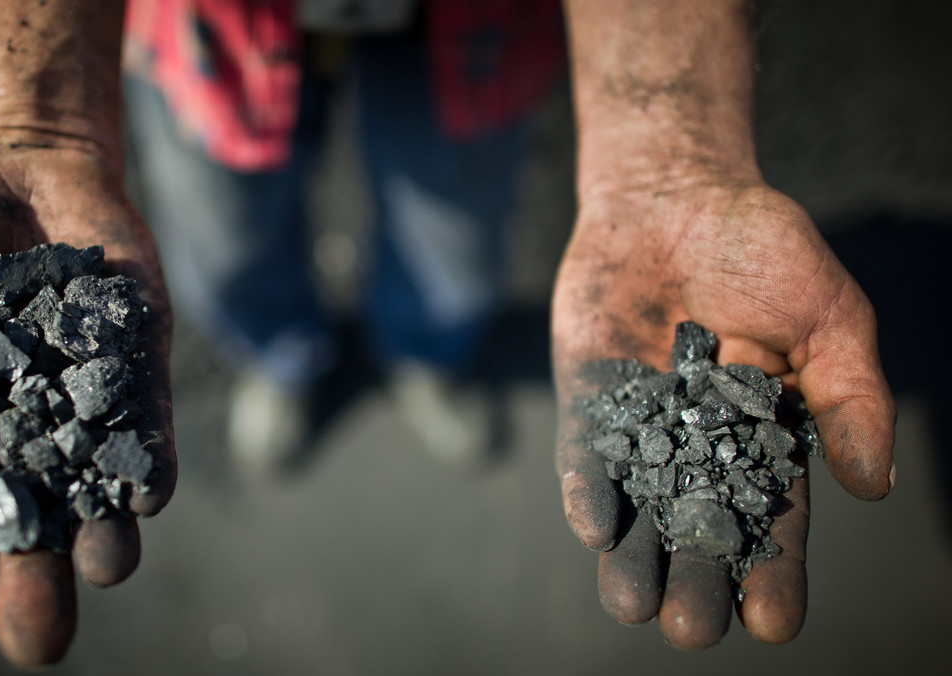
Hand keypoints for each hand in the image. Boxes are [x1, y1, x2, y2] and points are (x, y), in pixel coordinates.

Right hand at [0, 138, 175, 666]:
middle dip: (35, 575)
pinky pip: (144, 415)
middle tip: (38, 641)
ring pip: (95, 479)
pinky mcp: (133, 354)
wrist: (14, 160)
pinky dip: (147, 456)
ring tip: (103, 571)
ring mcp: (83, 390)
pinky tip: (147, 499)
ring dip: (101, 529)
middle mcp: (24, 420)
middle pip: (31, 513)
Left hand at [551, 178, 893, 648]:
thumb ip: (849, 396)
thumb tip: (874, 483)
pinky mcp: (590, 399)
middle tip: (693, 628)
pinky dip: (588, 488)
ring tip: (633, 605)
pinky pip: (586, 453)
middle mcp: (700, 445)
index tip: (774, 622)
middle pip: (698, 528)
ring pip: (636, 507)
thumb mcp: (829, 318)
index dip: (775, 572)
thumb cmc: (765, 251)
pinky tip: (592, 526)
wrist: (678, 195)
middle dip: (696, 579)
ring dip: (632, 558)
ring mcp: (642, 425)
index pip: (772, 519)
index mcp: (765, 438)